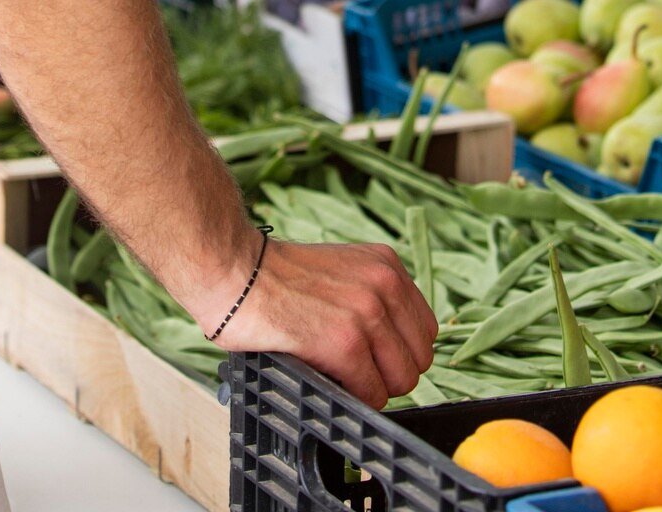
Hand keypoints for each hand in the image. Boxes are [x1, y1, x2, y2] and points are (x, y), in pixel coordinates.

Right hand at [218, 239, 437, 410]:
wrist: (236, 272)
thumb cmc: (277, 277)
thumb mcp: (342, 271)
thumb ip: (372, 296)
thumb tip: (392, 346)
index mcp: (385, 265)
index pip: (425, 330)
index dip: (399, 351)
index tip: (373, 355)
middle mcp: (383, 284)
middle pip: (418, 358)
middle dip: (389, 372)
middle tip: (355, 368)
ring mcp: (366, 313)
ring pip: (401, 380)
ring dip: (372, 386)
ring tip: (339, 372)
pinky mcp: (344, 343)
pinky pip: (372, 393)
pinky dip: (353, 397)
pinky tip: (327, 376)